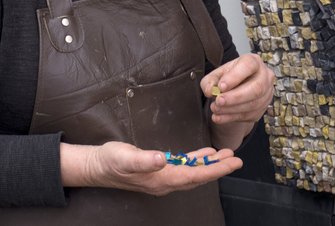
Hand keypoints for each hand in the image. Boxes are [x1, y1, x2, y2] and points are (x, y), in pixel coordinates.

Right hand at [62, 142, 241, 195]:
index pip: (195, 175)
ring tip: (226, 155)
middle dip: (218, 168)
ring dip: (210, 164)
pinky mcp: (160, 170)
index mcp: (161, 178)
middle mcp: (165, 181)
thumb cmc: (111, 161)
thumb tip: (162, 159)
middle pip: (198, 176)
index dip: (215, 169)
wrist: (98, 166)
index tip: (232, 162)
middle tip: (236, 158)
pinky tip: (205, 153)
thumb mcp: (125, 157)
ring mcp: (163, 177)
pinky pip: (184, 167)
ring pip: (193, 172)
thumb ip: (144, 160)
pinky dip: (197, 160)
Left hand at [201, 53, 274, 125]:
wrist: (238, 89)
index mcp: (254, 61)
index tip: (221, 87)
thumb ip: (210, 80)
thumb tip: (209, 91)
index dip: (235, 77)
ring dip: (232, 109)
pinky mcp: (263, 108)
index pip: (249, 66)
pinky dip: (231, 117)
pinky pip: (250, 115)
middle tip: (218, 101)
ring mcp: (267, 93)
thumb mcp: (217, 74)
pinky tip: (219, 117)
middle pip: (256, 88)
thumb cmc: (229, 77)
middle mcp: (265, 76)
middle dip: (235, 97)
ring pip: (253, 104)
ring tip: (215, 109)